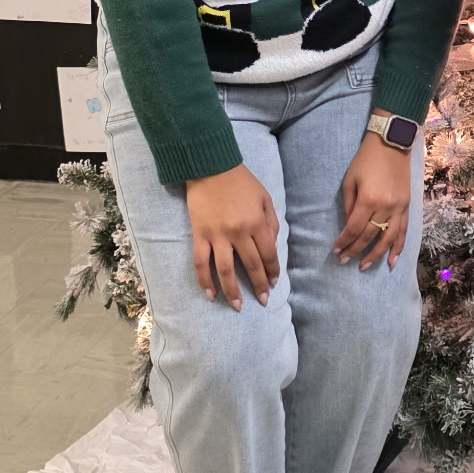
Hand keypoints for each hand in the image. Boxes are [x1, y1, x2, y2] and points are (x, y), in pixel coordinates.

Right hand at [186, 164, 280, 310]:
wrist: (210, 166)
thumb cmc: (241, 181)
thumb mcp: (264, 197)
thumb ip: (271, 222)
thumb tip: (273, 246)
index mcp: (257, 222)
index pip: (268, 254)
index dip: (273, 271)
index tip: (274, 283)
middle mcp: (239, 232)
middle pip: (251, 265)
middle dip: (259, 285)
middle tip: (263, 300)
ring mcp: (217, 235)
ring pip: (225, 270)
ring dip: (232, 291)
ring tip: (238, 306)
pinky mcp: (199, 234)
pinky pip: (200, 262)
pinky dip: (204, 280)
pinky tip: (210, 294)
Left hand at [335, 123, 414, 270]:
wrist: (392, 144)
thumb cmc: (365, 159)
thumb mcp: (350, 180)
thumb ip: (349, 205)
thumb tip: (348, 226)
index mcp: (369, 200)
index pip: (354, 228)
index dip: (344, 241)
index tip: (335, 250)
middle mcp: (386, 207)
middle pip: (369, 235)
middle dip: (356, 250)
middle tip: (345, 261)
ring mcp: (399, 207)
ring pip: (388, 238)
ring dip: (377, 254)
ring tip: (366, 266)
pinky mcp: (407, 206)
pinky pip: (404, 231)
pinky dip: (398, 247)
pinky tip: (392, 260)